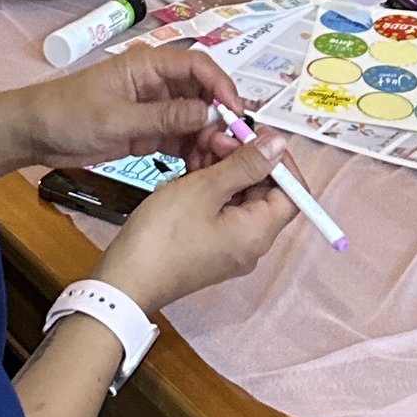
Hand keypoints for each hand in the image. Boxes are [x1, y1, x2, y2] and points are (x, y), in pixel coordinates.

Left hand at [20, 40, 242, 176]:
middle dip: (217, 118)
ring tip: (210, 163)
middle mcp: (156, 82)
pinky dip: (190, 151)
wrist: (34, 134)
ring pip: (194, 119)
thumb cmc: (68, 114)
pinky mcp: (148, 131)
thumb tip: (209, 114)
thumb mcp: (117, 118)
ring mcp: (153, 107)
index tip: (235, 113)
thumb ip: (164, 117)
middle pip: (202, 93)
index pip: (198, 65)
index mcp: (148, 64)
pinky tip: (197, 168)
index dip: (221, 86)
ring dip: (205, 139)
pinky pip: (179, 137)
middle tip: (225, 148)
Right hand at [99, 141, 291, 311]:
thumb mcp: (206, 189)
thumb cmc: (163, 237)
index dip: (279, 160)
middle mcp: (250, 244)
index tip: (256, 136)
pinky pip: (221, 211)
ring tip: (198, 151)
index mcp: (258, 233)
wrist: (124, 281)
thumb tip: (278, 145)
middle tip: (217, 138)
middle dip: (244, 159)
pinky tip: (190, 170)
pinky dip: (211, 188)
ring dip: (224, 170)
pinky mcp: (208, 247)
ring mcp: (229, 248)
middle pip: (264, 192)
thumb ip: (246, 164)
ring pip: (239, 198)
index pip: (292, 192)